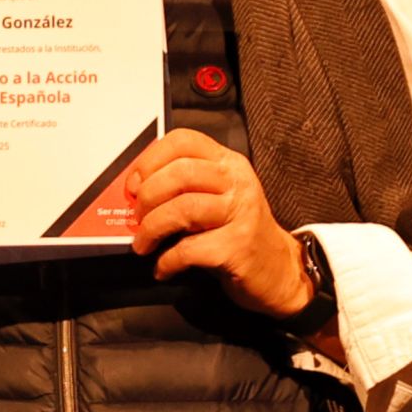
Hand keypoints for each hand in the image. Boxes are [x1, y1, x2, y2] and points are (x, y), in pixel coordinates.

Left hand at [126, 129, 310, 319]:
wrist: (278, 270)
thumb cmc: (236, 231)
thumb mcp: (214, 198)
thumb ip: (183, 187)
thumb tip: (134, 191)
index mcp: (227, 163)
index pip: (183, 141)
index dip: (150, 159)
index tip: (134, 183)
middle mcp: (237, 182)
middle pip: (180, 173)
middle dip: (147, 197)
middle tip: (137, 217)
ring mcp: (241, 213)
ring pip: (182, 209)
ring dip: (152, 229)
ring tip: (143, 245)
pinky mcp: (238, 246)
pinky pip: (189, 249)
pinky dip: (167, 260)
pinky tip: (163, 268)